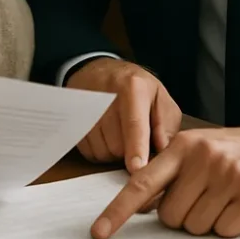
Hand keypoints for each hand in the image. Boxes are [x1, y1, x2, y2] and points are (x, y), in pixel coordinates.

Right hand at [67, 58, 181, 172]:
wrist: (98, 70)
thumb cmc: (135, 87)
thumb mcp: (160, 98)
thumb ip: (166, 125)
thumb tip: (162, 152)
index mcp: (132, 88)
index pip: (134, 123)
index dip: (136, 148)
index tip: (136, 168)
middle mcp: (106, 96)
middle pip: (118, 145)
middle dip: (129, 151)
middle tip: (134, 137)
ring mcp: (85, 108)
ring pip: (103, 151)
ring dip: (114, 152)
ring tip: (119, 132)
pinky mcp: (73, 120)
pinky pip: (89, 152)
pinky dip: (100, 151)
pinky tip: (105, 135)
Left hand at [91, 121, 239, 238]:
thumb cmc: (224, 151)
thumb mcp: (192, 150)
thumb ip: (166, 174)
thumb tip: (140, 205)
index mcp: (180, 147)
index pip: (141, 183)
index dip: (118, 210)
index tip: (100, 232)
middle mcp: (203, 159)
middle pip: (170, 215)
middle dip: (180, 214)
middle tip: (199, 196)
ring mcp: (229, 177)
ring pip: (195, 226)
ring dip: (204, 220)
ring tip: (218, 197)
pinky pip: (223, 231)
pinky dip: (226, 225)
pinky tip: (236, 205)